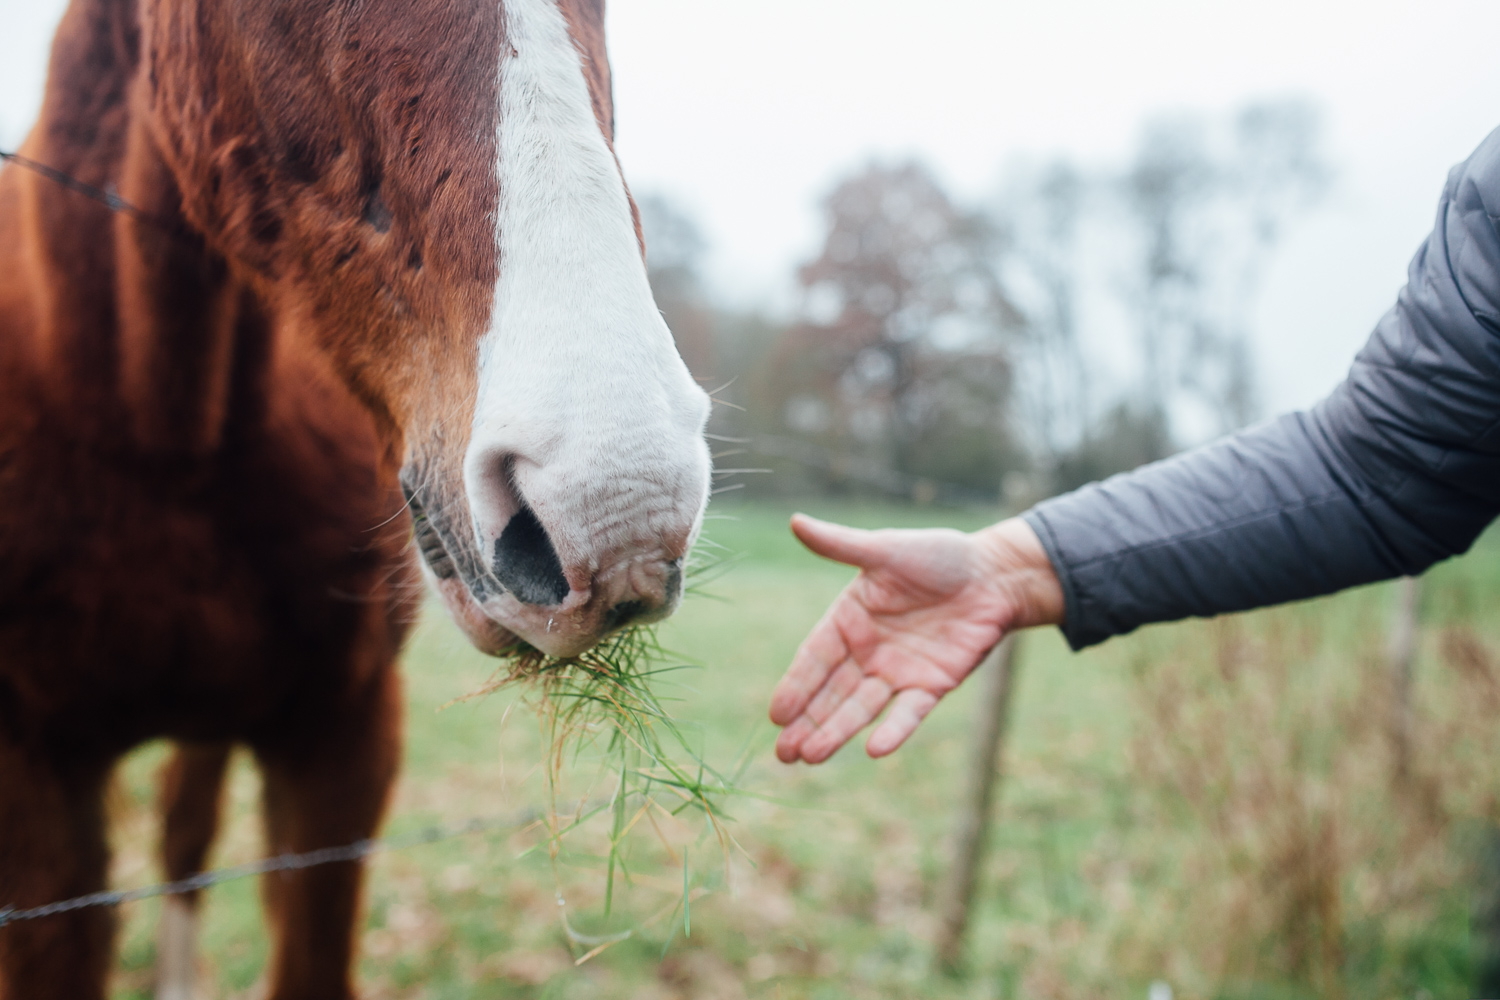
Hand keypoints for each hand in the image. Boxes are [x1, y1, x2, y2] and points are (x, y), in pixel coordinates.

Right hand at [769, 513, 1063, 763]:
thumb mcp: (885, 550)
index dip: (796, 685)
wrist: (994, 575)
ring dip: (836, 732)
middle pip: (831, 693)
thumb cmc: (938, 556)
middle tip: (784, 754)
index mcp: (850, 619)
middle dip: (806, 723)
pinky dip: (894, 730)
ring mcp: (899, 672)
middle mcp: (868, 651)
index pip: (815, 658)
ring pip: (861, 708)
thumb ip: (841, 545)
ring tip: (810, 756)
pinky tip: (875, 749)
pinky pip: (909, 712)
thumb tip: (795, 522)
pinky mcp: (933, 685)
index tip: (776, 713)